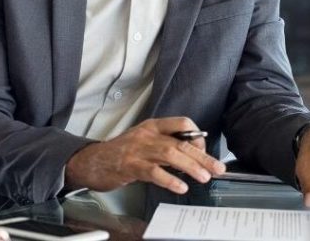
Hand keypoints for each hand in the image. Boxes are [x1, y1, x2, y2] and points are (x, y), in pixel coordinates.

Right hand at [65, 117, 225, 193]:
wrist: (91, 161)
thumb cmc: (120, 153)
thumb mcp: (144, 142)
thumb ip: (165, 145)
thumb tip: (192, 156)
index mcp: (152, 126)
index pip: (182, 123)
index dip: (197, 136)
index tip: (204, 151)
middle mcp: (147, 135)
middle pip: (181, 142)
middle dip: (202, 155)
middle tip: (217, 168)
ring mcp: (138, 150)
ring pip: (170, 154)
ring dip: (191, 166)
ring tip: (204, 177)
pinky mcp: (130, 166)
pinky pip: (154, 172)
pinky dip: (170, 180)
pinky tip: (181, 187)